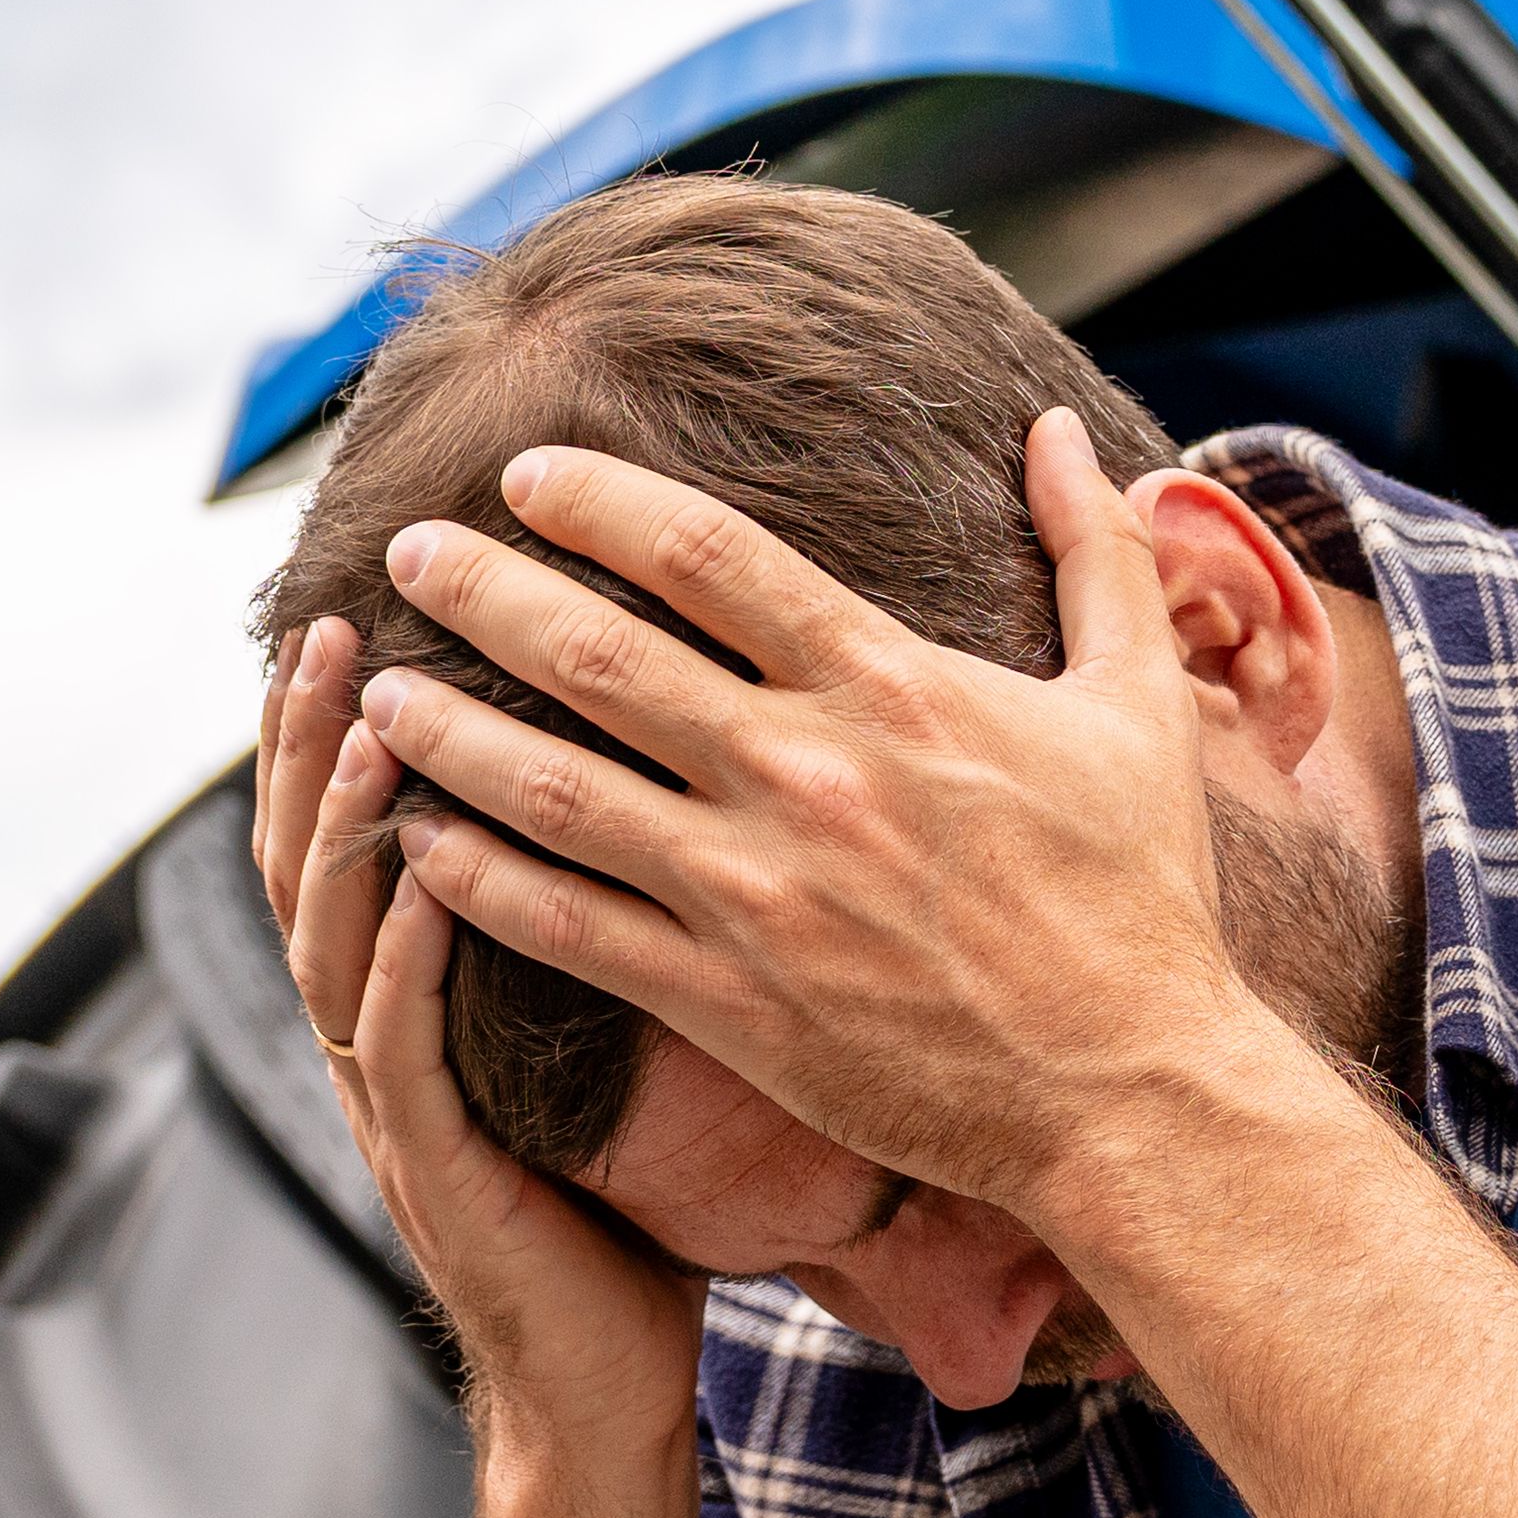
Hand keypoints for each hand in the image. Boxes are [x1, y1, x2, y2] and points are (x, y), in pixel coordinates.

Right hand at [264, 617, 703, 1460]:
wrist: (605, 1402)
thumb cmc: (624, 1230)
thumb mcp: (608, 1060)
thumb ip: (600, 953)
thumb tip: (673, 832)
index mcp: (410, 1016)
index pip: (359, 847)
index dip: (342, 740)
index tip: (363, 618)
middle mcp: (376, 1049)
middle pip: (313, 867)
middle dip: (316, 745)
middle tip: (332, 625)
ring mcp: (393, 1114)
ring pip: (331, 939)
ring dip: (348, 824)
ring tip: (372, 716)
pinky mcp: (436, 1173)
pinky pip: (395, 1046)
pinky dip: (404, 954)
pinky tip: (425, 875)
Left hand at [357, 410, 1276, 1224]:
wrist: (1130, 1091)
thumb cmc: (1140, 898)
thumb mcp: (1142, 703)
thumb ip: (1095, 555)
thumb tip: (1054, 427)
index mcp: (891, 685)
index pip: (708, 554)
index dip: (599, 500)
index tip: (524, 475)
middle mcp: (805, 773)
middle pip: (600, 654)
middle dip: (484, 593)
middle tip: (407, 554)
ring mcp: (756, 893)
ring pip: (558, 790)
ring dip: (452, 735)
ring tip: (376, 694)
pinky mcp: (731, 1001)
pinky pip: (572, 931)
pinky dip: (481, 884)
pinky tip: (417, 843)